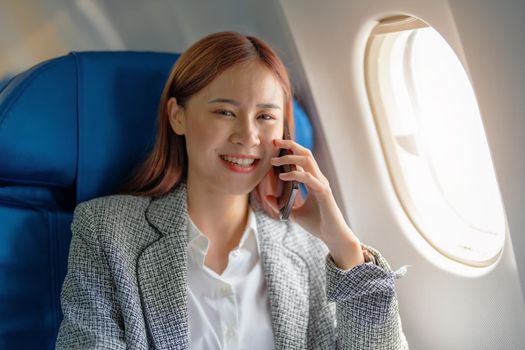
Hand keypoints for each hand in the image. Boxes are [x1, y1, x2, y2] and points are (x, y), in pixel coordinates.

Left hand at [268, 138, 363, 269]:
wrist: (332, 236)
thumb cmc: (317, 224)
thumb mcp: (293, 213)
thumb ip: (281, 205)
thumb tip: (267, 198)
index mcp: (313, 180)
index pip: (302, 159)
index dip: (290, 149)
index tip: (275, 145)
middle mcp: (318, 179)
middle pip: (306, 153)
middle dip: (290, 144)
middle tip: (275, 141)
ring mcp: (322, 184)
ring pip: (308, 161)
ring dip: (290, 157)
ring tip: (274, 160)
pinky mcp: (323, 193)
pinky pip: (308, 178)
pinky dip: (294, 174)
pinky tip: (283, 175)